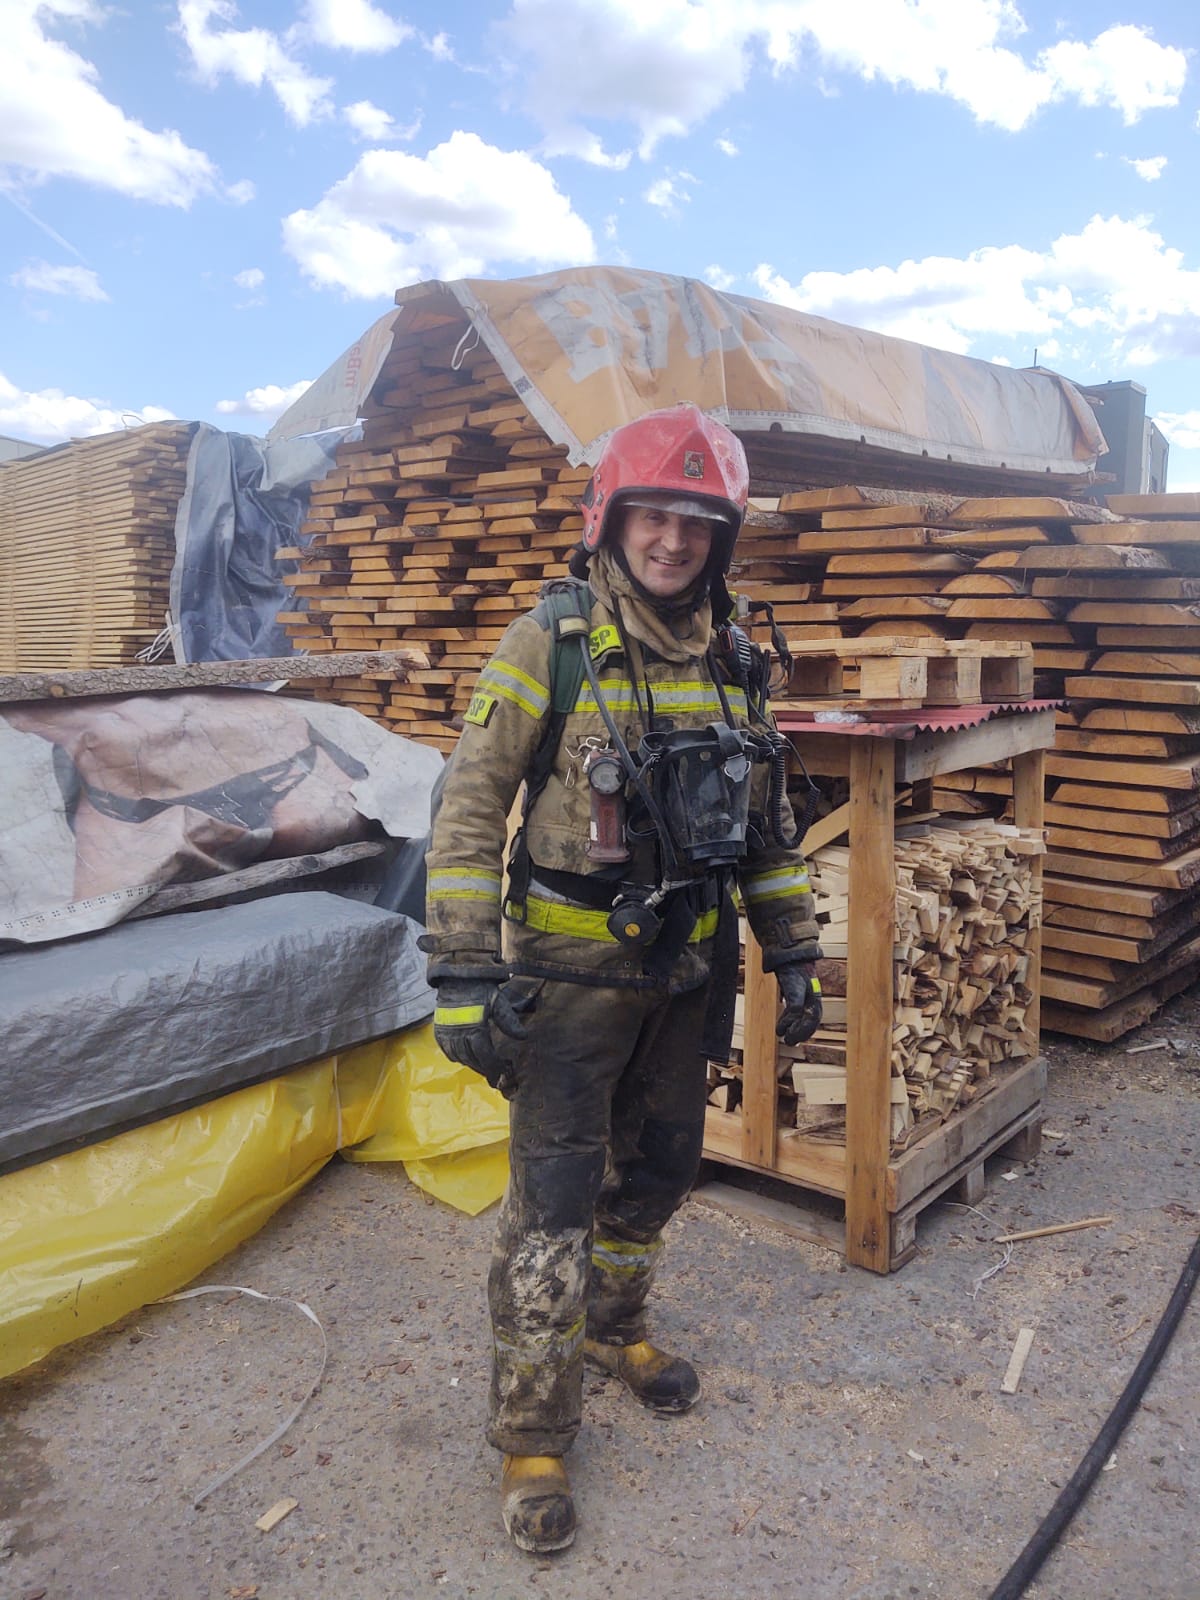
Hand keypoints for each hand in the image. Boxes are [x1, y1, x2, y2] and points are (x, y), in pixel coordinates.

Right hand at [432, 976, 533, 1095]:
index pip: (484, 1055)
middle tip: (495, 1072)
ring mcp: (446, 1032)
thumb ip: (509, 1021)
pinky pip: (447, 1051)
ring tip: (483, 1065)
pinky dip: (457, 1056)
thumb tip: (523, 1037)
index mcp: (474, 1027)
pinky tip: (466, 1056)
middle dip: (484, 1068)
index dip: (493, 1066)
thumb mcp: (499, 1002)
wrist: (458, 976)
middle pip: (472, 1060)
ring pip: (459, 1058)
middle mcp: (458, 1032)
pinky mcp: (439, 1030)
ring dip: (471, 1064)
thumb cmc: (481, 988)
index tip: (502, 1072)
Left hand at [775, 961, 822, 1045]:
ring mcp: (805, 997)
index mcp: (815, 998)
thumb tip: (794, 1016)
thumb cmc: (793, 970)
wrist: (790, 956)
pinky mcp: (797, 995)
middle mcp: (812, 999)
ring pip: (803, 1018)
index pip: (812, 1020)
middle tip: (788, 1041)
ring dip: (794, 1028)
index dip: (802, 1031)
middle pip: (809, 1022)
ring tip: (784, 1036)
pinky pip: (796, 1012)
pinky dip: (789, 1020)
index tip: (790, 1036)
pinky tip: (782, 1025)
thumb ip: (795, 1002)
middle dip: (799, 1033)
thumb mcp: (794, 986)